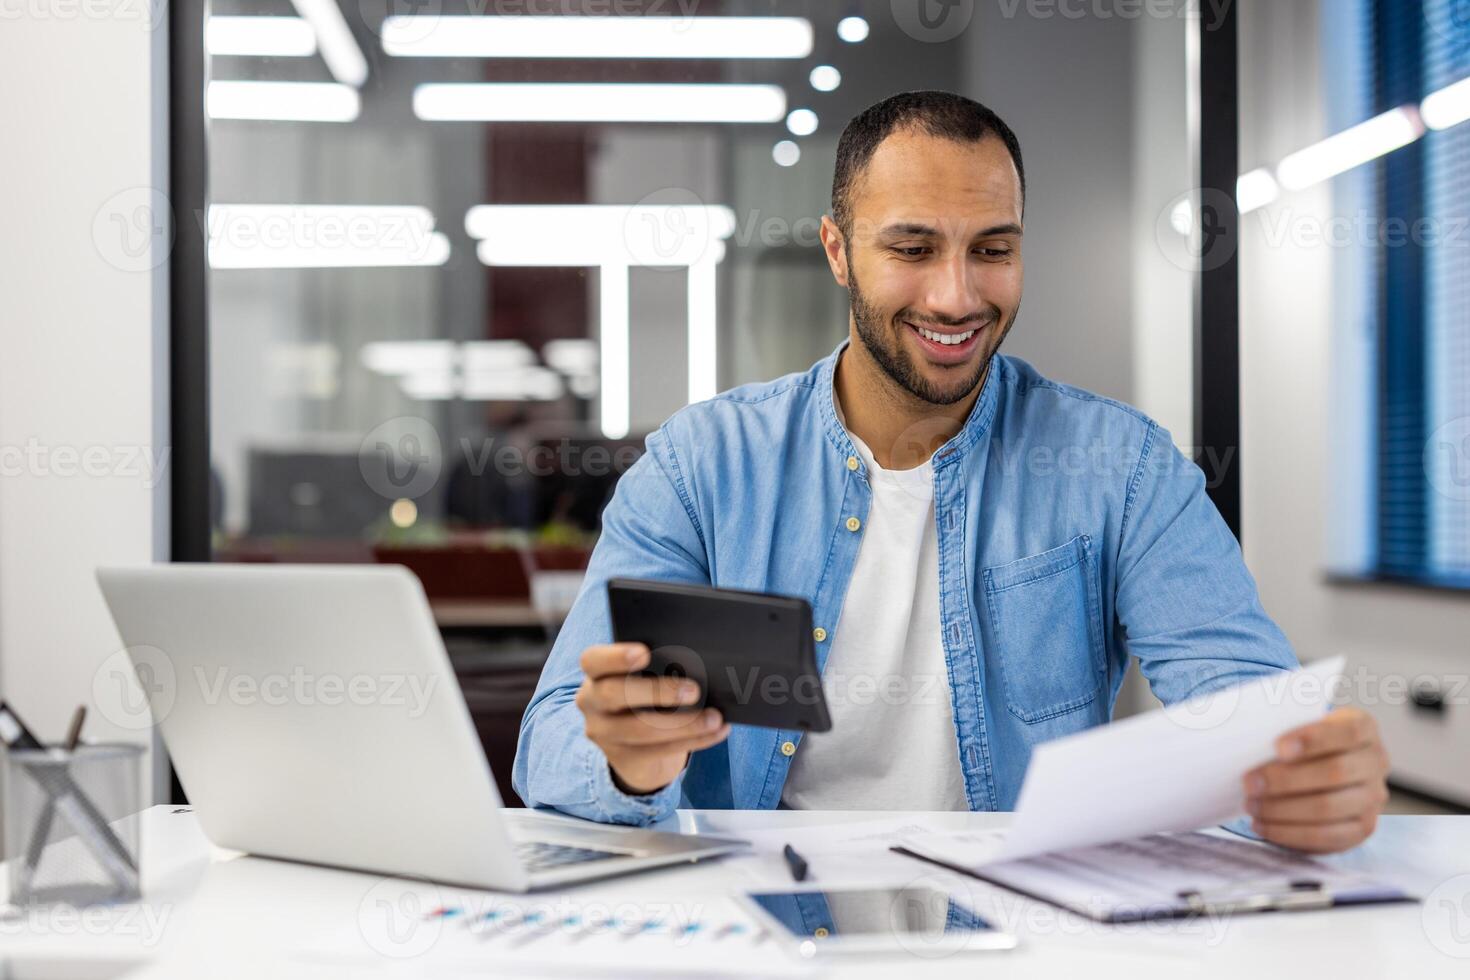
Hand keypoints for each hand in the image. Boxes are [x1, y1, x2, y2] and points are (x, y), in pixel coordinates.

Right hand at [574, 643, 731, 795]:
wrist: (638, 744)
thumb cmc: (648, 695)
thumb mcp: (646, 678)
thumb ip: (659, 668)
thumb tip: (698, 665)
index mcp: (596, 673)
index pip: (593, 660)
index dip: (616, 656)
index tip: (644, 653)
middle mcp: (591, 701)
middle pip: (614, 694)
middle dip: (656, 691)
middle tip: (693, 689)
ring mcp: (603, 733)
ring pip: (639, 729)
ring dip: (683, 723)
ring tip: (714, 717)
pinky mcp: (622, 758)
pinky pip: (659, 751)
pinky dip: (694, 740)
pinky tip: (717, 730)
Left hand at [1242, 707, 1389, 852]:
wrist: (1318, 767)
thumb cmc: (1299, 741)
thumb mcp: (1297, 724)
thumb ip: (1280, 726)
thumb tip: (1245, 739)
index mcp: (1363, 727)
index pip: (1347, 732)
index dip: (1313, 739)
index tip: (1278, 748)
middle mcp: (1375, 762)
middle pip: (1335, 772)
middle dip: (1286, 780)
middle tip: (1249, 783)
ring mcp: (1372, 798)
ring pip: (1330, 808)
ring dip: (1283, 809)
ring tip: (1250, 805)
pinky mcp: (1362, 828)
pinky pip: (1327, 836)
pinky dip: (1289, 833)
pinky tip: (1261, 824)